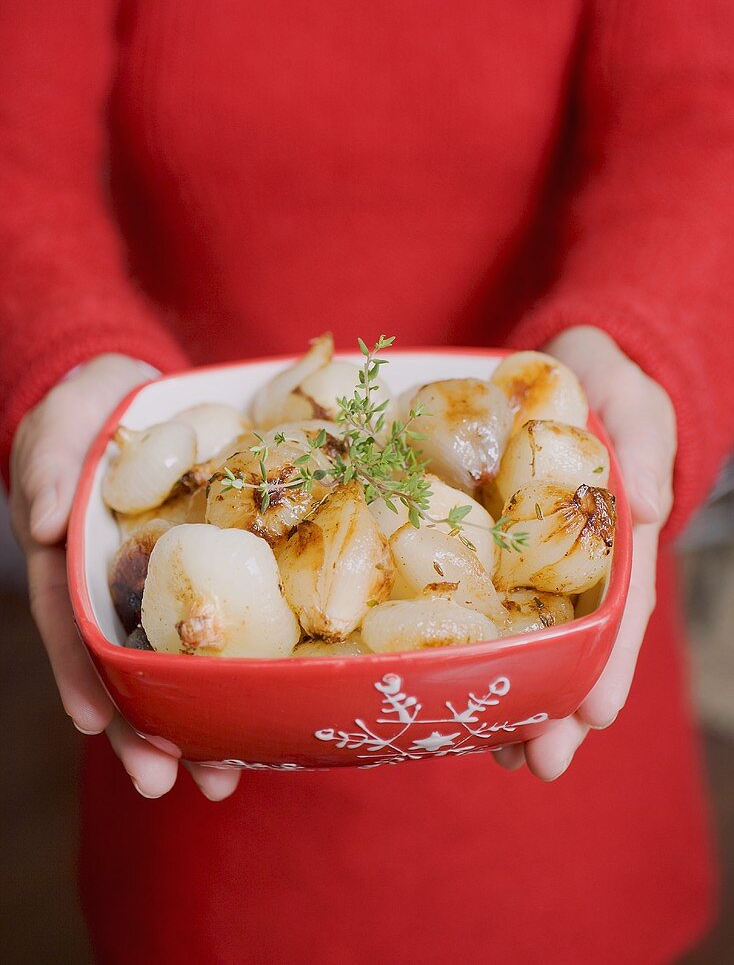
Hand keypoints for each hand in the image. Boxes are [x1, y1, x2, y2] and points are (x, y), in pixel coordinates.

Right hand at [10, 355, 240, 801]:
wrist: (137, 396)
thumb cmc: (88, 411)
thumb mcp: (61, 425)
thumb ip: (50, 465)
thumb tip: (44, 521)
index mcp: (71, 560)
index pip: (69, 624)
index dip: (79, 674)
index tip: (96, 722)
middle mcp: (113, 586)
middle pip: (120, 667)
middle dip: (141, 731)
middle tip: (170, 784)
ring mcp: (159, 584)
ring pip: (171, 663)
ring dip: (192, 724)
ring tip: (220, 781)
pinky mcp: (206, 570)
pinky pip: (222, 624)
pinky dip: (234, 670)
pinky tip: (261, 713)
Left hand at [493, 326, 676, 780]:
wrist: (556, 372)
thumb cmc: (605, 385)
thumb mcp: (632, 400)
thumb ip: (641, 440)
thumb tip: (645, 506)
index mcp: (616, 536)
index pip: (620, 605)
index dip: (610, 661)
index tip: (595, 714)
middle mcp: (577, 562)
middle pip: (576, 644)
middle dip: (562, 709)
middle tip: (540, 765)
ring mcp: (531, 562)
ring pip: (531, 640)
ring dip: (518, 700)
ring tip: (499, 756)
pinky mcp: (487, 549)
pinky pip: (478, 603)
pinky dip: (472, 649)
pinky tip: (455, 694)